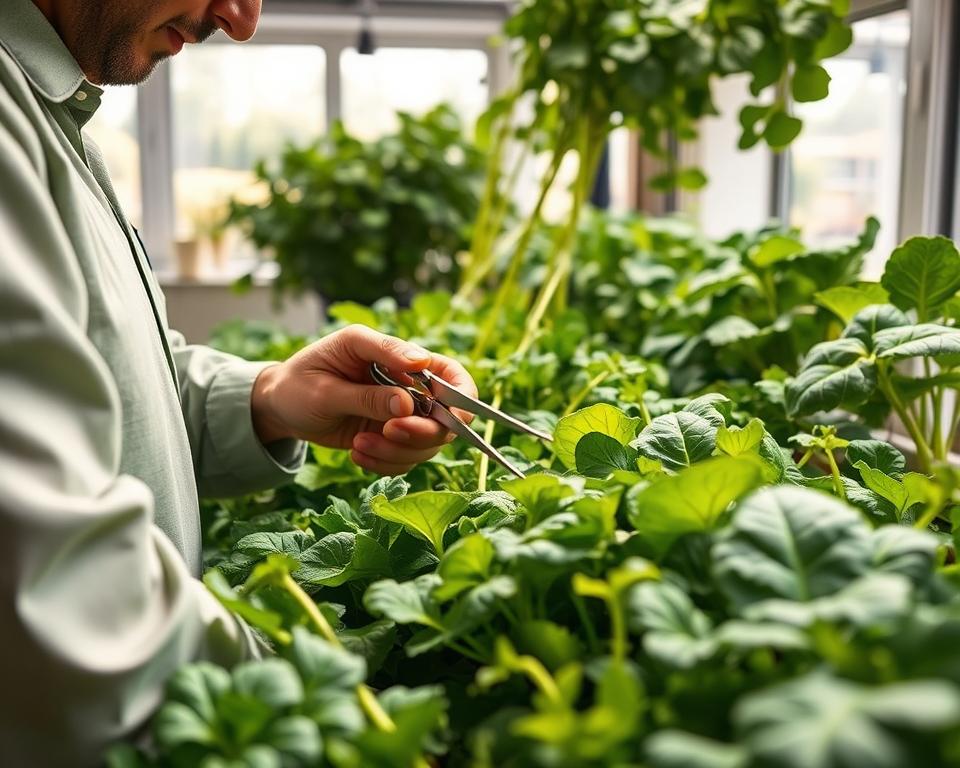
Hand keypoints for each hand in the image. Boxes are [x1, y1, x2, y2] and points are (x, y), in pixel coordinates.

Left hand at [250, 325, 475, 474]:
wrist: (280, 406)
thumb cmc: (299, 382)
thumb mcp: (326, 384)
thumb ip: (368, 394)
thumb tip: (408, 404)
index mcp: (397, 355)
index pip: (450, 373)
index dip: (461, 397)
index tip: (449, 416)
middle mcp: (406, 385)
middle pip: (446, 416)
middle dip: (423, 432)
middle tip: (389, 432)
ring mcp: (401, 414)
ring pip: (427, 444)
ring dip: (397, 451)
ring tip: (358, 446)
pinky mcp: (391, 437)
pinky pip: (406, 459)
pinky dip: (385, 463)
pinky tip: (356, 454)